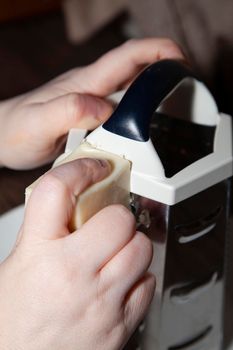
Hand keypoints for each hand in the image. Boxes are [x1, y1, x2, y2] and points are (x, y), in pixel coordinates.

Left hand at [0, 38, 183, 169]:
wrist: (3, 137)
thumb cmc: (17, 130)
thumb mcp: (39, 123)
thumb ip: (69, 111)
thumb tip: (105, 109)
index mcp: (85, 84)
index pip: (126, 57)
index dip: (156, 51)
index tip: (180, 60)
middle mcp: (92, 88)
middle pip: (135, 68)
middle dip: (164, 69)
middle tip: (185, 86)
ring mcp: (92, 101)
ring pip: (130, 89)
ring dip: (154, 90)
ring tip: (173, 106)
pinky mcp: (90, 115)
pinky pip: (121, 108)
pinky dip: (139, 111)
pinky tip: (143, 126)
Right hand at [0, 158, 154, 349]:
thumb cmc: (12, 321)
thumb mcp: (18, 264)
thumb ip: (45, 230)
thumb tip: (71, 203)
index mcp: (38, 253)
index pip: (60, 189)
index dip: (81, 169)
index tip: (95, 168)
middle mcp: (72, 275)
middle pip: (118, 218)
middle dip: (116, 215)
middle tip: (107, 223)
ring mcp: (100, 302)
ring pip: (142, 248)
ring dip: (131, 245)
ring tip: (115, 253)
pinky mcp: (120, 326)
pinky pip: (148, 284)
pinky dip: (138, 277)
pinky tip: (119, 283)